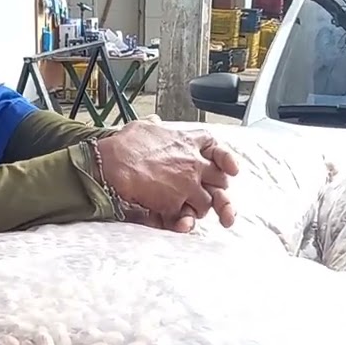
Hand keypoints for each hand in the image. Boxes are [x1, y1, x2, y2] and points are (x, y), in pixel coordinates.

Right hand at [95, 119, 238, 230]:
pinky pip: (187, 218)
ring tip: (189, 210)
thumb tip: (155, 122)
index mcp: (186, 142)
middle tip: (211, 196)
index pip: (215, 148)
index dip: (225, 159)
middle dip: (217, 189)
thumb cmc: (124, 145)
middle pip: (221, 179)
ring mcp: (187, 184)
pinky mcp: (175, 203)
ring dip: (199, 208)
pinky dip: (183, 222)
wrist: (113, 162)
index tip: (232, 168)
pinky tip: (179, 221)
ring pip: (208, 203)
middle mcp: (192, 163)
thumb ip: (155, 126)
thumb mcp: (143, 126)